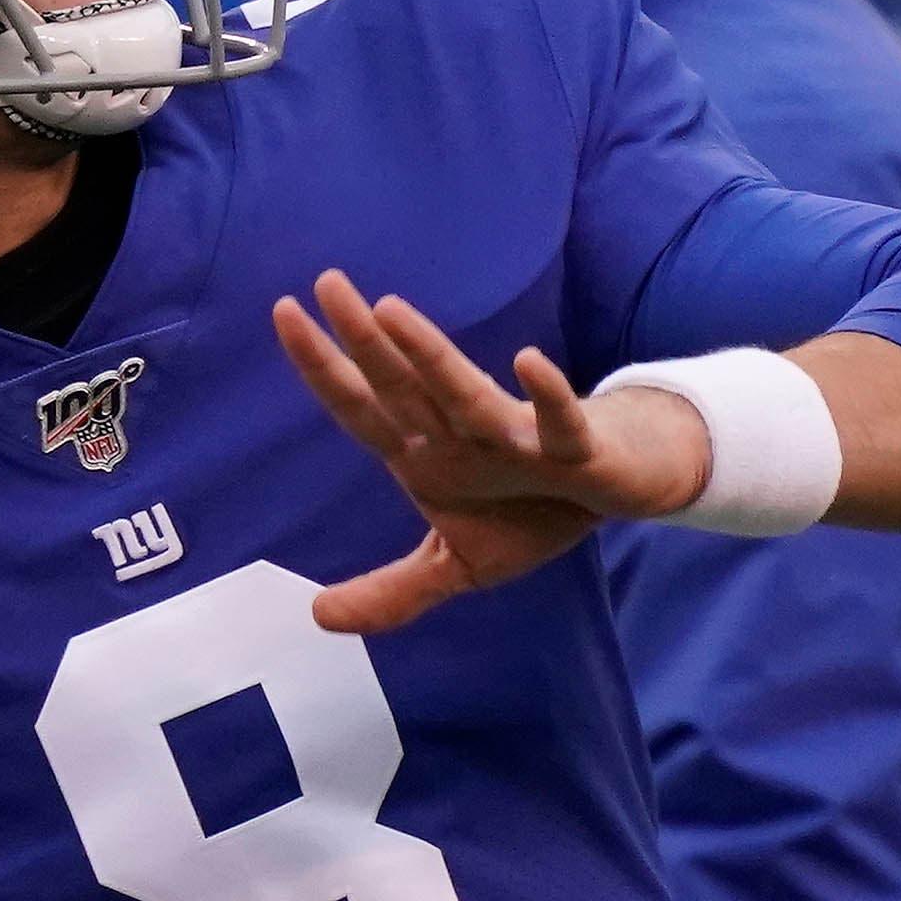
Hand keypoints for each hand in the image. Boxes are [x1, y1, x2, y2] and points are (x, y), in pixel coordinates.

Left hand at [273, 270, 710, 634]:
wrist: (615, 492)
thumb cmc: (529, 511)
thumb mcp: (457, 564)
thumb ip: (392, 593)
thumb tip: (318, 616)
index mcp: (428, 453)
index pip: (363, 408)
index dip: (323, 368)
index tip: (284, 313)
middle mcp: (462, 435)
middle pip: (404, 387)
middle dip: (365, 341)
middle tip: (328, 284)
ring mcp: (516, 439)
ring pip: (465, 395)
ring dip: (430, 356)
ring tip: (388, 311)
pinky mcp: (573, 450)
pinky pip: (559, 422)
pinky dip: (546, 395)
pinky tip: (528, 361)